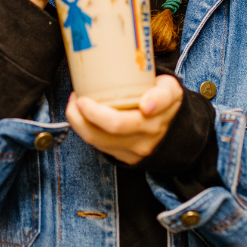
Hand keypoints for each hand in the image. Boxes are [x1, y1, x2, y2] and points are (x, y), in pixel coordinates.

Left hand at [65, 74, 182, 164]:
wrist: (172, 132)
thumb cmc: (162, 102)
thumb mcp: (169, 89)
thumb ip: (161, 93)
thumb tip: (146, 104)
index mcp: (164, 108)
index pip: (158, 104)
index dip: (148, 103)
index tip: (142, 103)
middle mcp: (151, 132)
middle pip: (117, 125)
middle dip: (90, 112)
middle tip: (78, 98)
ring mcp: (138, 148)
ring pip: (101, 139)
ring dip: (80, 122)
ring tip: (75, 105)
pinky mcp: (127, 158)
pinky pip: (100, 145)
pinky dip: (86, 130)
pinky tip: (82, 117)